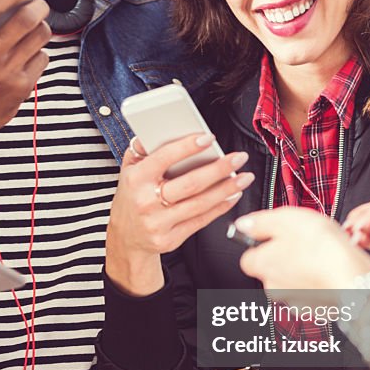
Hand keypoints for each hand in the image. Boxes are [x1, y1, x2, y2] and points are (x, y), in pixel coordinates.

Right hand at [0, 0, 51, 146]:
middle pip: (24, 20)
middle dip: (38, 5)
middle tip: (38, 1)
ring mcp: (4, 76)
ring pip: (38, 37)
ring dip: (41, 24)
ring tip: (35, 22)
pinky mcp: (20, 90)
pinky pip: (42, 57)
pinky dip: (39, 49)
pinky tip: (27, 51)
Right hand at [105, 135, 253, 294]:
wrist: (126, 237)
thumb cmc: (131, 198)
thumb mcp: (128, 171)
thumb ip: (141, 150)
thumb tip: (154, 130)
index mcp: (136, 180)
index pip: (164, 158)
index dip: (187, 146)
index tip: (208, 138)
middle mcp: (146, 202)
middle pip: (190, 183)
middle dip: (219, 169)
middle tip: (238, 158)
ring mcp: (158, 223)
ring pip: (200, 203)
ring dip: (226, 189)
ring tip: (243, 177)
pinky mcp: (170, 239)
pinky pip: (200, 221)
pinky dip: (220, 207)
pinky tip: (232, 195)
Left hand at [236, 208, 369, 306]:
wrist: (355, 277)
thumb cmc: (322, 247)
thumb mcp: (287, 219)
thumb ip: (260, 222)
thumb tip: (244, 224)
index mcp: (262, 264)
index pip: (248, 257)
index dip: (262, 244)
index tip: (277, 236)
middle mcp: (272, 287)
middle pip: (271, 270)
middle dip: (285, 258)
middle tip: (304, 243)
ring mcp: (293, 301)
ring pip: (292, 282)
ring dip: (302, 270)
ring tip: (321, 256)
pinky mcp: (314, 310)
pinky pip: (311, 294)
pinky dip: (317, 284)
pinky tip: (330, 272)